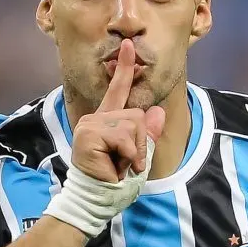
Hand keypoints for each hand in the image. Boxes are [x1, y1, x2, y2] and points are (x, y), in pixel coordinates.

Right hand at [71, 39, 164, 182]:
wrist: (96, 200)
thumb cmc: (113, 182)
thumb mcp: (138, 156)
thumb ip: (147, 135)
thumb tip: (158, 112)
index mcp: (106, 120)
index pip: (118, 90)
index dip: (124, 68)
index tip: (129, 46)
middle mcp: (96, 118)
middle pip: (136, 114)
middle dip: (141, 141)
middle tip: (128, 162)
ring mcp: (91, 124)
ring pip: (133, 124)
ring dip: (136, 150)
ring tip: (121, 165)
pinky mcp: (89, 133)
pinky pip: (125, 136)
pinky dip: (130, 154)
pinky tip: (117, 166)